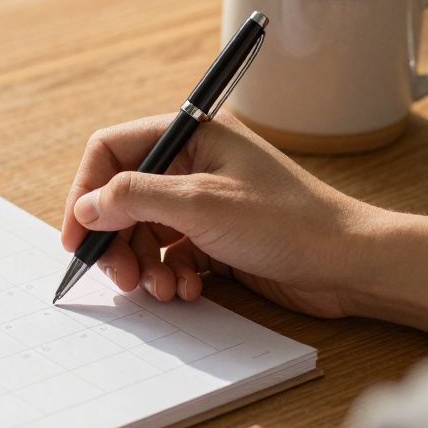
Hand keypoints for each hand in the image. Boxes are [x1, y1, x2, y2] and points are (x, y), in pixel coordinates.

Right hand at [60, 111, 381, 317]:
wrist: (349, 265)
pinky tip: (188, 291)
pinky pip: (169, 256)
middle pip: (122, 198)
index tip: (78, 237)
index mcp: (192, 136)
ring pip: (143, 233)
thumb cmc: (287, 222)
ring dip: (143, 266)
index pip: (112, 152)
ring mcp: (203, 203)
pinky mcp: (214, 239)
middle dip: (116, 241)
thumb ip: (134, 198)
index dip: (86, 192)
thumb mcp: (201, 204)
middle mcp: (194, 164)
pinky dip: (169, 276)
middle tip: (120, 277)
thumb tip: (87, 206)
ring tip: (162, 289)